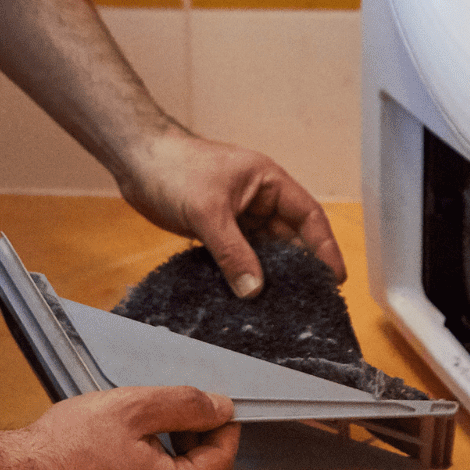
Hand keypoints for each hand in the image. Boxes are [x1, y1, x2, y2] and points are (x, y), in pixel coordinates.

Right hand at [0, 386, 240, 469]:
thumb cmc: (65, 447)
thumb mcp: (132, 408)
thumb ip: (185, 405)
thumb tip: (221, 409)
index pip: (219, 461)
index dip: (220, 428)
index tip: (216, 407)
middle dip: (186, 443)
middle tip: (162, 413)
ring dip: (161, 462)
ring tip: (130, 434)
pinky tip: (114, 460)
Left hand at [114, 127, 346, 298]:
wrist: (135, 160)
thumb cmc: (174, 167)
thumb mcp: (208, 211)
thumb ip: (232, 251)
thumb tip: (254, 290)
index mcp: (268, 182)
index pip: (309, 216)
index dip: (324, 247)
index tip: (334, 278)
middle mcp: (258, 200)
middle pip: (289, 239)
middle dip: (297, 269)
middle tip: (307, 303)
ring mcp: (237, 217)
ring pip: (263, 252)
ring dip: (268, 276)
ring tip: (278, 308)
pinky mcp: (216, 231)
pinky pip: (239, 257)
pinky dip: (243, 275)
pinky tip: (245, 298)